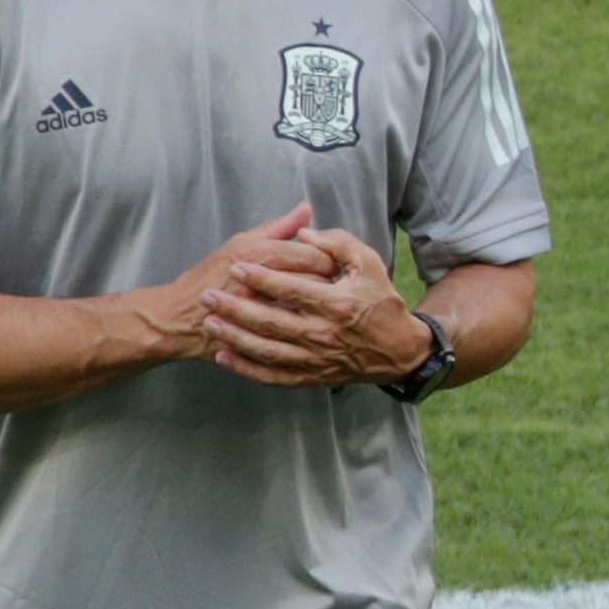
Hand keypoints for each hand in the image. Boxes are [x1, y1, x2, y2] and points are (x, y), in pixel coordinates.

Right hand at [123, 208, 310, 362]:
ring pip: (308, 308)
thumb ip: (278, 228)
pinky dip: (304, 328)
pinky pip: (294, 335)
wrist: (178, 317)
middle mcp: (255, 280)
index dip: (327, 259)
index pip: (311, 254)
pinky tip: (304, 324)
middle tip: (327, 285)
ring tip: (317, 303)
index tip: (328, 263)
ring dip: (318, 306)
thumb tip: (306, 210)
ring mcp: (254, 311)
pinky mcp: (254, 336)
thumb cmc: (210, 277)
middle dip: (328, 283)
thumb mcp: (240, 244)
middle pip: (315, 281)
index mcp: (253, 254)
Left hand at [200, 225, 432, 387]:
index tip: (236, 266)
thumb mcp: (371, 264)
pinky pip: (275, 377)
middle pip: (272, 321)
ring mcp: (318, 359)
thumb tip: (304, 232)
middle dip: (235, 308)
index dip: (261, 278)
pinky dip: (248, 369)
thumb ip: (338, 243)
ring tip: (210, 322)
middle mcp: (325, 334)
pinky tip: (225, 357)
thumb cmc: (382, 303)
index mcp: (339, 304)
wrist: (401, 351)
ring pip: (268, 350)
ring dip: (235, 338)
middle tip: (207, 296)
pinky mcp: (313, 376)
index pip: (292, 289)